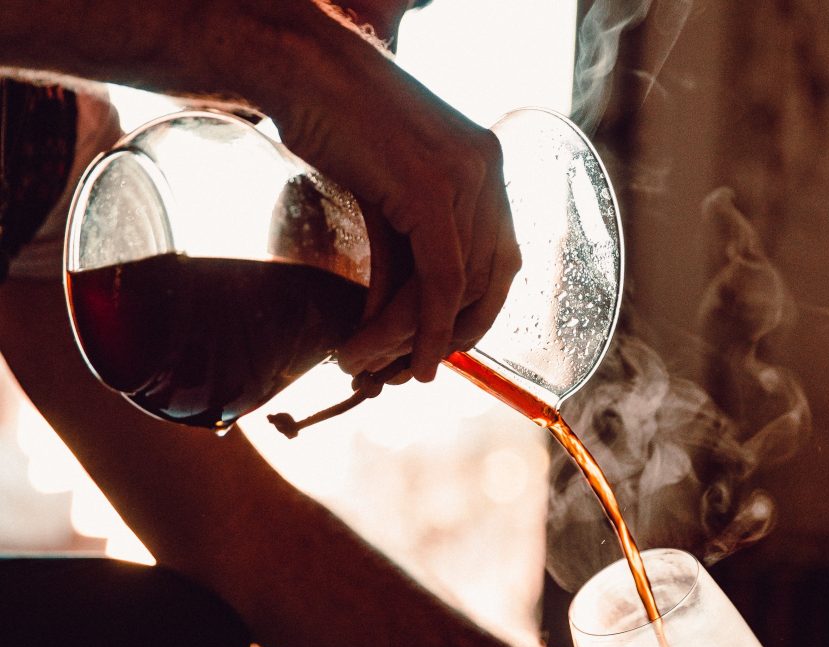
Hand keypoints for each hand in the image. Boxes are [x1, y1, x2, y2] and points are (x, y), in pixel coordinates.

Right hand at [249, 2, 519, 382]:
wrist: (302, 68)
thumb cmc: (337, 122)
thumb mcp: (388, 190)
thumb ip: (407, 249)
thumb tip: (401, 322)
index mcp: (486, 166)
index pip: (501, 260)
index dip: (475, 314)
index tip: (440, 347)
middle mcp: (488, 170)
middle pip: (488, 281)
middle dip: (448, 336)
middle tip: (404, 370)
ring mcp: (465, 178)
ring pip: (458, 288)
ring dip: (413, 338)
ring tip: (368, 365)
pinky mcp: (430, 190)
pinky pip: (439, 279)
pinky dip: (419, 326)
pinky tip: (390, 353)